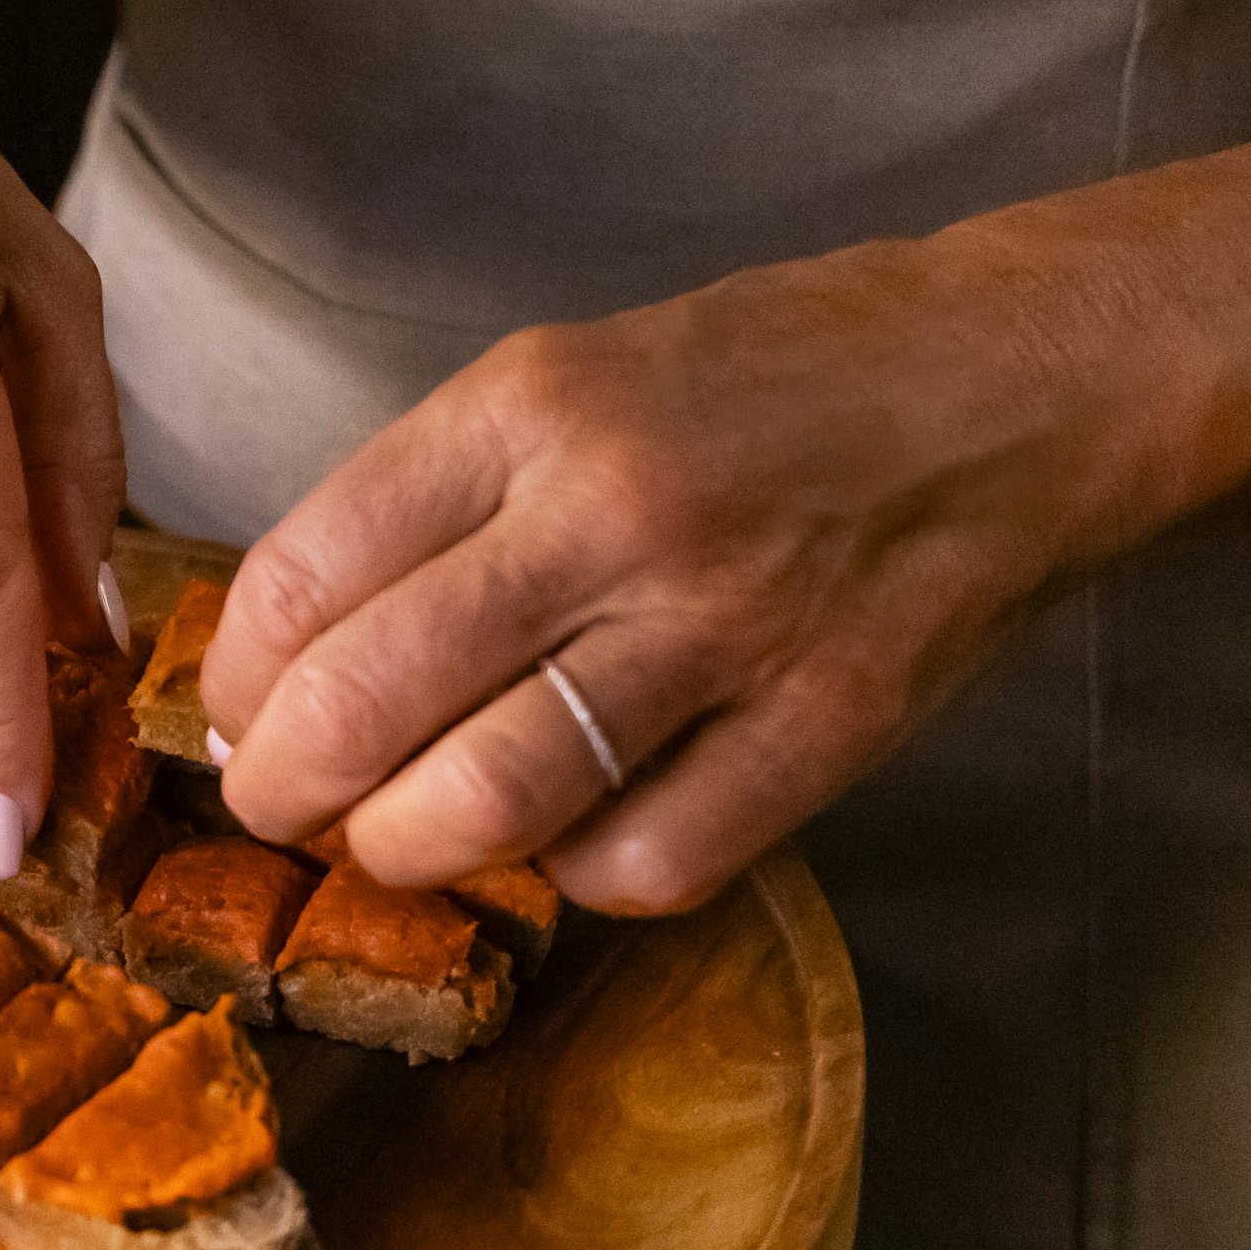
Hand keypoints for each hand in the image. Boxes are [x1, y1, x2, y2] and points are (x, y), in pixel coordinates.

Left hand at [203, 231, 1180, 914]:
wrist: (1014, 378)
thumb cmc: (769, 376)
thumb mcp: (571, 376)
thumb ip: (433, 500)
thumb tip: (288, 652)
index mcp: (532, 407)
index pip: (307, 569)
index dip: (236, 672)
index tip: (236, 705)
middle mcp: (616, 510)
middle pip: (370, 699)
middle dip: (283, 783)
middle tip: (277, 798)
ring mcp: (728, 626)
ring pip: (489, 800)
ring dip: (402, 846)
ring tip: (390, 835)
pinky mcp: (828, 725)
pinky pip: (643, 860)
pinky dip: (573, 873)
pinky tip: (566, 835)